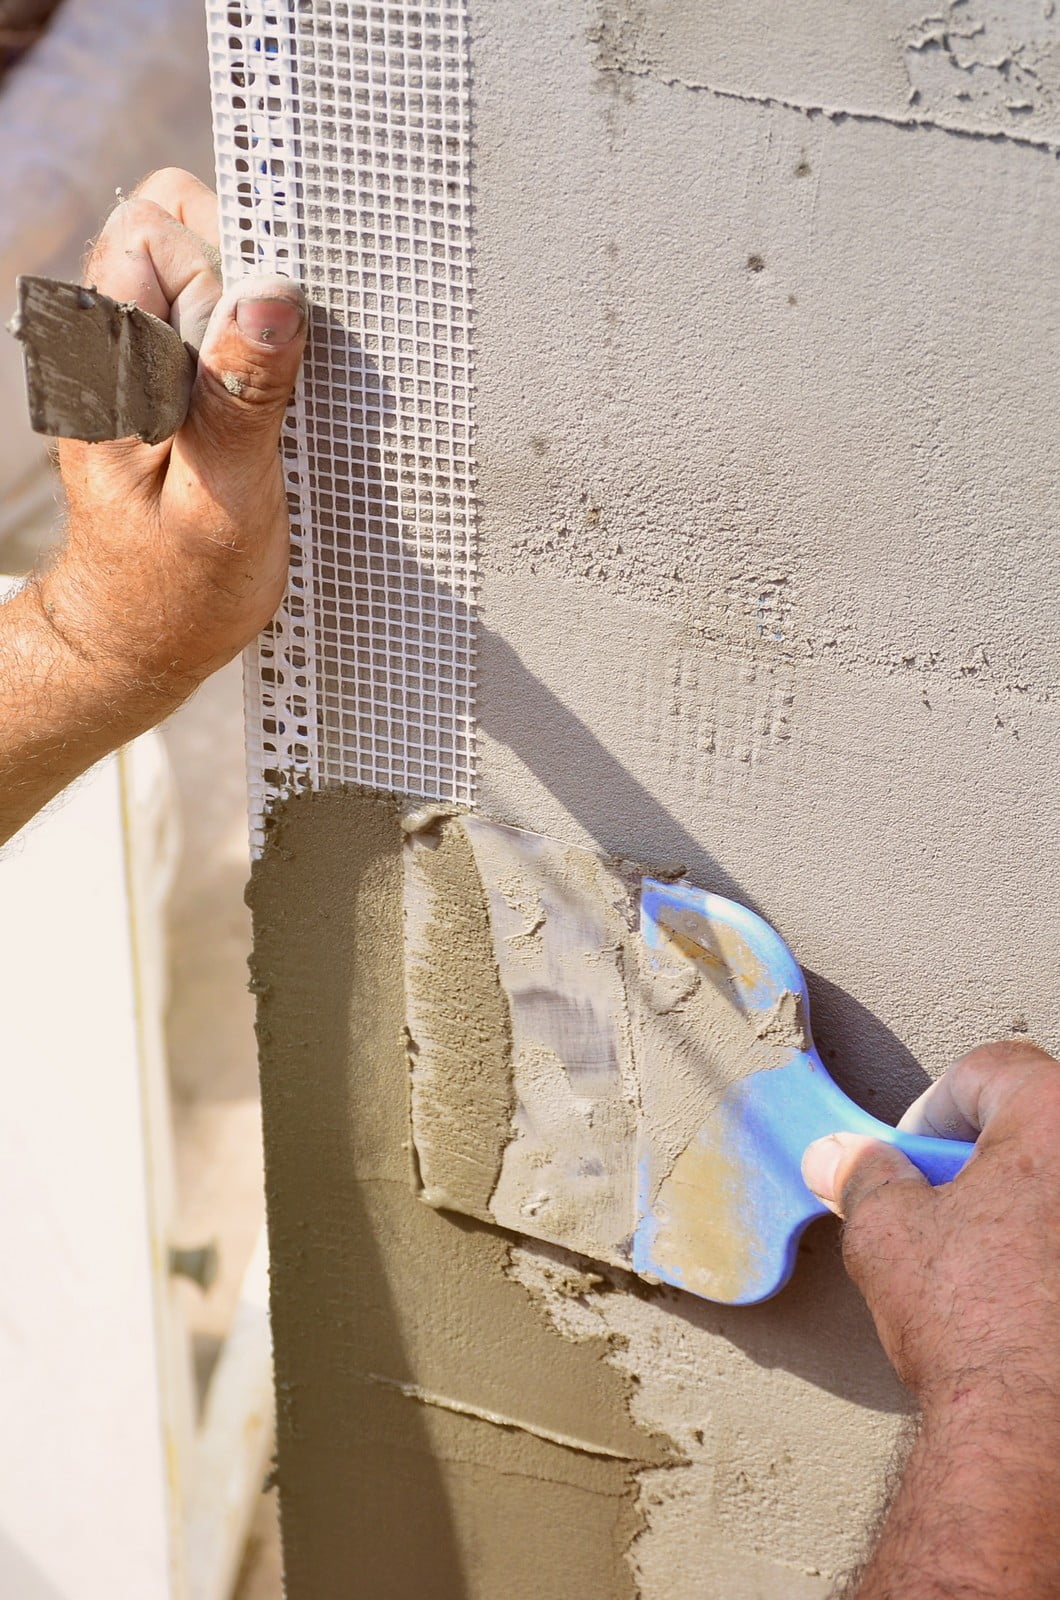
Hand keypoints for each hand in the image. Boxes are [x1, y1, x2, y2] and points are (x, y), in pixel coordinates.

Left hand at [42, 166, 307, 707]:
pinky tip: (261, 416)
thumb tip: (273, 297)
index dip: (220, 271)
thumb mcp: (224, 502)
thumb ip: (244, 397)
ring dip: (248, 322)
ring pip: (200, 271)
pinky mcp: (160, 380)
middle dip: (239, 284)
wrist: (141, 641)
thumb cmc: (177, 590)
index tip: (259, 348)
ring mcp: (131, 359)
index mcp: (103, 364)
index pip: (155, 232)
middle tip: (264, 389)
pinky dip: (248, 350)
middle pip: (177, 230)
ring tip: (263, 409)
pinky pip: (209, 320)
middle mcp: (106, 345)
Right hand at [804, 1043, 1059, 1597]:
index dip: (938, 1109)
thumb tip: (839, 1159)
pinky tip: (1023, 1305)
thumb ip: (862, 1175)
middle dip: (985, 1161)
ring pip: (1055, 1194)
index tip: (914, 1156)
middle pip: (1037, 1127)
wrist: (1035, 1433)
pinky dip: (1047, 1261)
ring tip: (981, 1266)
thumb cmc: (976, 1324)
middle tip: (945, 1208)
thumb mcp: (886, 1231)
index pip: (992, 1069)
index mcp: (1054, 1119)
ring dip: (1022, 1213)